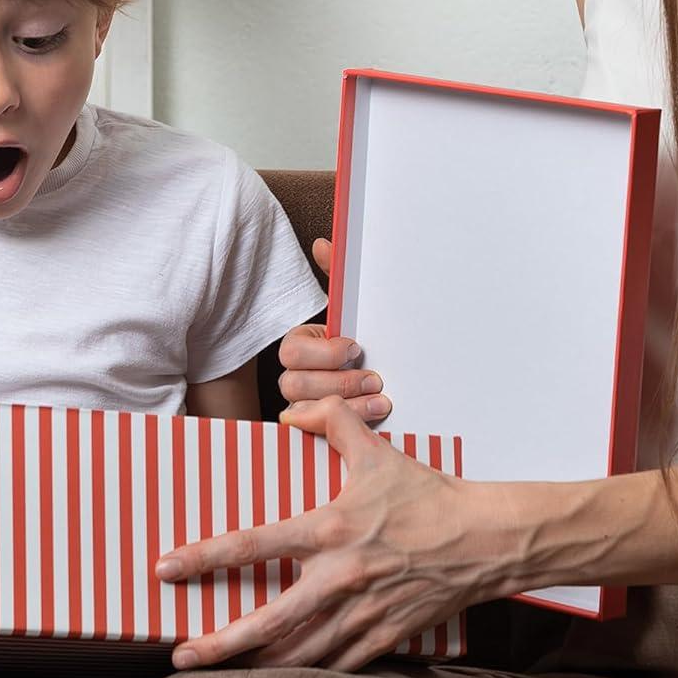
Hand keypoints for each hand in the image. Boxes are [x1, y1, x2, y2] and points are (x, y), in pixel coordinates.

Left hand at [156, 396, 509, 672]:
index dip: (204, 557)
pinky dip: (304, 675)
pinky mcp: (384, 638)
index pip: (253, 544)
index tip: (166, 569)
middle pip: (268, 620)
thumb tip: (291, 412)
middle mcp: (340, 577)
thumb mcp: (375, 450)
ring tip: (217, 675)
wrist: (485, 541)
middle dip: (219, 642)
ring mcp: (362, 614)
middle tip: (180, 655)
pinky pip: (336, 666)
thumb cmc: (427, 496)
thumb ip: (330, 420)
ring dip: (255, 666)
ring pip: (298, 654)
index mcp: (329, 529)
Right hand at [278, 237, 390, 422]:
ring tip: (382, 398)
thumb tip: (323, 243)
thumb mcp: (353, 310)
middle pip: (293, 384)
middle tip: (374, 377)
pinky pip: (320, 433)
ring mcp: (303, 407)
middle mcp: (294, 378)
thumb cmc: (364, 342)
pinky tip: (378, 414)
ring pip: (307, 410)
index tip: (355, 347)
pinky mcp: (317, 431)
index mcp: (299, 346)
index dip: (323, 353)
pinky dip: (353, 423)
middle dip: (338, 381)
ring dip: (349, 404)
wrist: (387, 374)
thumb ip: (338, 278)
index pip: (291, 351)